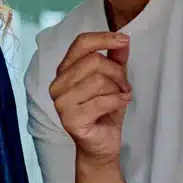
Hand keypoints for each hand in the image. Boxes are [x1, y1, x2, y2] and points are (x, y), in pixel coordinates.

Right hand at [49, 32, 130, 164]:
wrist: (101, 144)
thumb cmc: (105, 111)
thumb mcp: (113, 80)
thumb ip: (116, 59)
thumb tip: (123, 39)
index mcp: (65, 70)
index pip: (81, 43)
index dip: (103, 38)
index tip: (124, 40)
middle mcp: (58, 84)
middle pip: (94, 61)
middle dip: (117, 72)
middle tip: (124, 85)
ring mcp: (61, 102)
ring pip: (98, 80)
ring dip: (117, 89)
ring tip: (120, 97)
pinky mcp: (70, 119)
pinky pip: (101, 101)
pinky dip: (117, 100)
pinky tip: (121, 103)